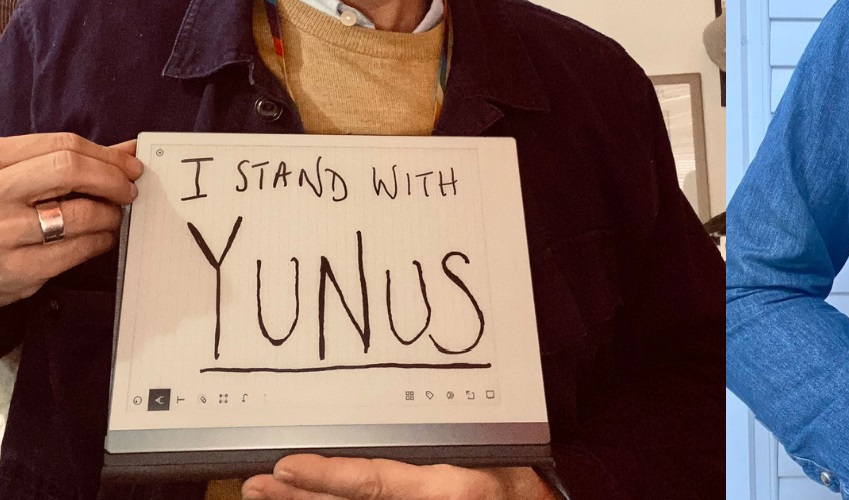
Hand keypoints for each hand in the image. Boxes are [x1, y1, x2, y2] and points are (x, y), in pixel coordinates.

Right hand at [0, 134, 140, 306]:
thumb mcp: (17, 177)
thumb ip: (66, 162)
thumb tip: (126, 151)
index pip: (62, 146)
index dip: (106, 154)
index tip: (129, 165)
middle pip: (71, 170)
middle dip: (112, 179)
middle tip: (128, 190)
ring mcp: (4, 230)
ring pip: (81, 213)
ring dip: (111, 214)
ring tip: (112, 216)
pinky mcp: (18, 267)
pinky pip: (77, 249)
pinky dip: (100, 241)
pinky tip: (100, 238)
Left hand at [241, 455, 559, 499]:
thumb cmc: (519, 477)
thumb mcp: (484, 451)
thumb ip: (438, 446)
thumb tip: (386, 428)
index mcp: (444, 487)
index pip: (374, 482)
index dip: (326, 476)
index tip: (285, 465)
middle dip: (299, 496)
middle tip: (256, 483)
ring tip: (266, 493)